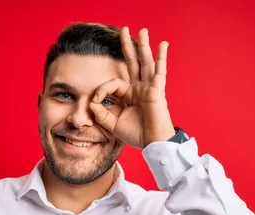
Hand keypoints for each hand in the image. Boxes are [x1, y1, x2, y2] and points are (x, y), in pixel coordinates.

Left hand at [89, 27, 174, 147]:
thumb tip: (91, 102)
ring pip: (145, 62)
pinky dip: (161, 57)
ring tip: (142, 30)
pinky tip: (163, 44)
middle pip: (133, 63)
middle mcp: (139, 88)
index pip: (113, 83)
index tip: (95, 101)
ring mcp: (149, 87)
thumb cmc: (136, 135)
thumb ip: (101, 114)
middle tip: (124, 30)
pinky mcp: (156, 90)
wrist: (152, 143)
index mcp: (129, 95)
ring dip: (143, 46)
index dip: (102, 90)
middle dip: (128, 47)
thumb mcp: (113, 124)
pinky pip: (159, 71)